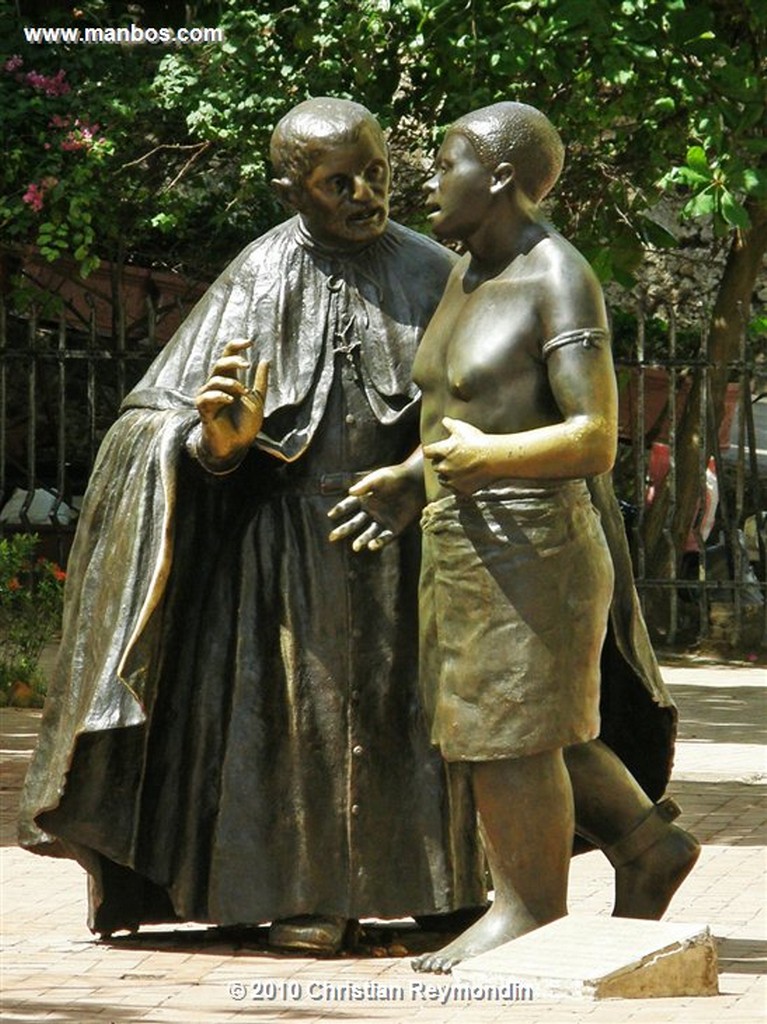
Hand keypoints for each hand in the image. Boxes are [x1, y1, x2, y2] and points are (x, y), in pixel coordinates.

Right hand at [195, 339, 269, 462]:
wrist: (237, 445)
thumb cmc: (244, 423)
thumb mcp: (257, 398)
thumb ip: (260, 380)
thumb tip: (265, 360)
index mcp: (229, 380)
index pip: (227, 356)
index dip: (236, 346)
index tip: (250, 342)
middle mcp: (217, 386)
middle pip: (220, 364)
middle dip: (233, 361)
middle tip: (247, 364)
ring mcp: (209, 398)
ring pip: (214, 380)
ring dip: (231, 383)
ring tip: (243, 392)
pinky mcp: (204, 410)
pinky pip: (207, 397)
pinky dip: (219, 396)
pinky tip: (230, 399)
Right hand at [327, 463, 424, 551]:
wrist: (416, 482)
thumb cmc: (396, 477)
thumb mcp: (378, 478)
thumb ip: (364, 485)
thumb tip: (350, 492)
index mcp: (364, 499)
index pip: (348, 506)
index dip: (339, 510)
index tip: (330, 515)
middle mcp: (371, 512)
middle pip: (354, 523)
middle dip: (344, 530)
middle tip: (332, 537)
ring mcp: (382, 521)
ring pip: (368, 533)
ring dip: (361, 540)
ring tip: (355, 547)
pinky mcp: (395, 528)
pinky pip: (385, 537)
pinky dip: (378, 542)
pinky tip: (372, 545)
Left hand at [423, 417, 495, 493]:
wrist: (495, 458)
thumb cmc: (479, 442)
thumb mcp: (463, 428)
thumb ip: (450, 424)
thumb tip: (444, 420)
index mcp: (443, 451)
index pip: (427, 452)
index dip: (432, 451)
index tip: (436, 451)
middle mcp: (444, 467)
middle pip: (435, 466)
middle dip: (441, 462)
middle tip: (453, 458)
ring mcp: (453, 480)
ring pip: (443, 480)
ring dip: (447, 475)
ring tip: (458, 469)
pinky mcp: (462, 489)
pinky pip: (454, 490)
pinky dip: (457, 486)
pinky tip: (464, 480)